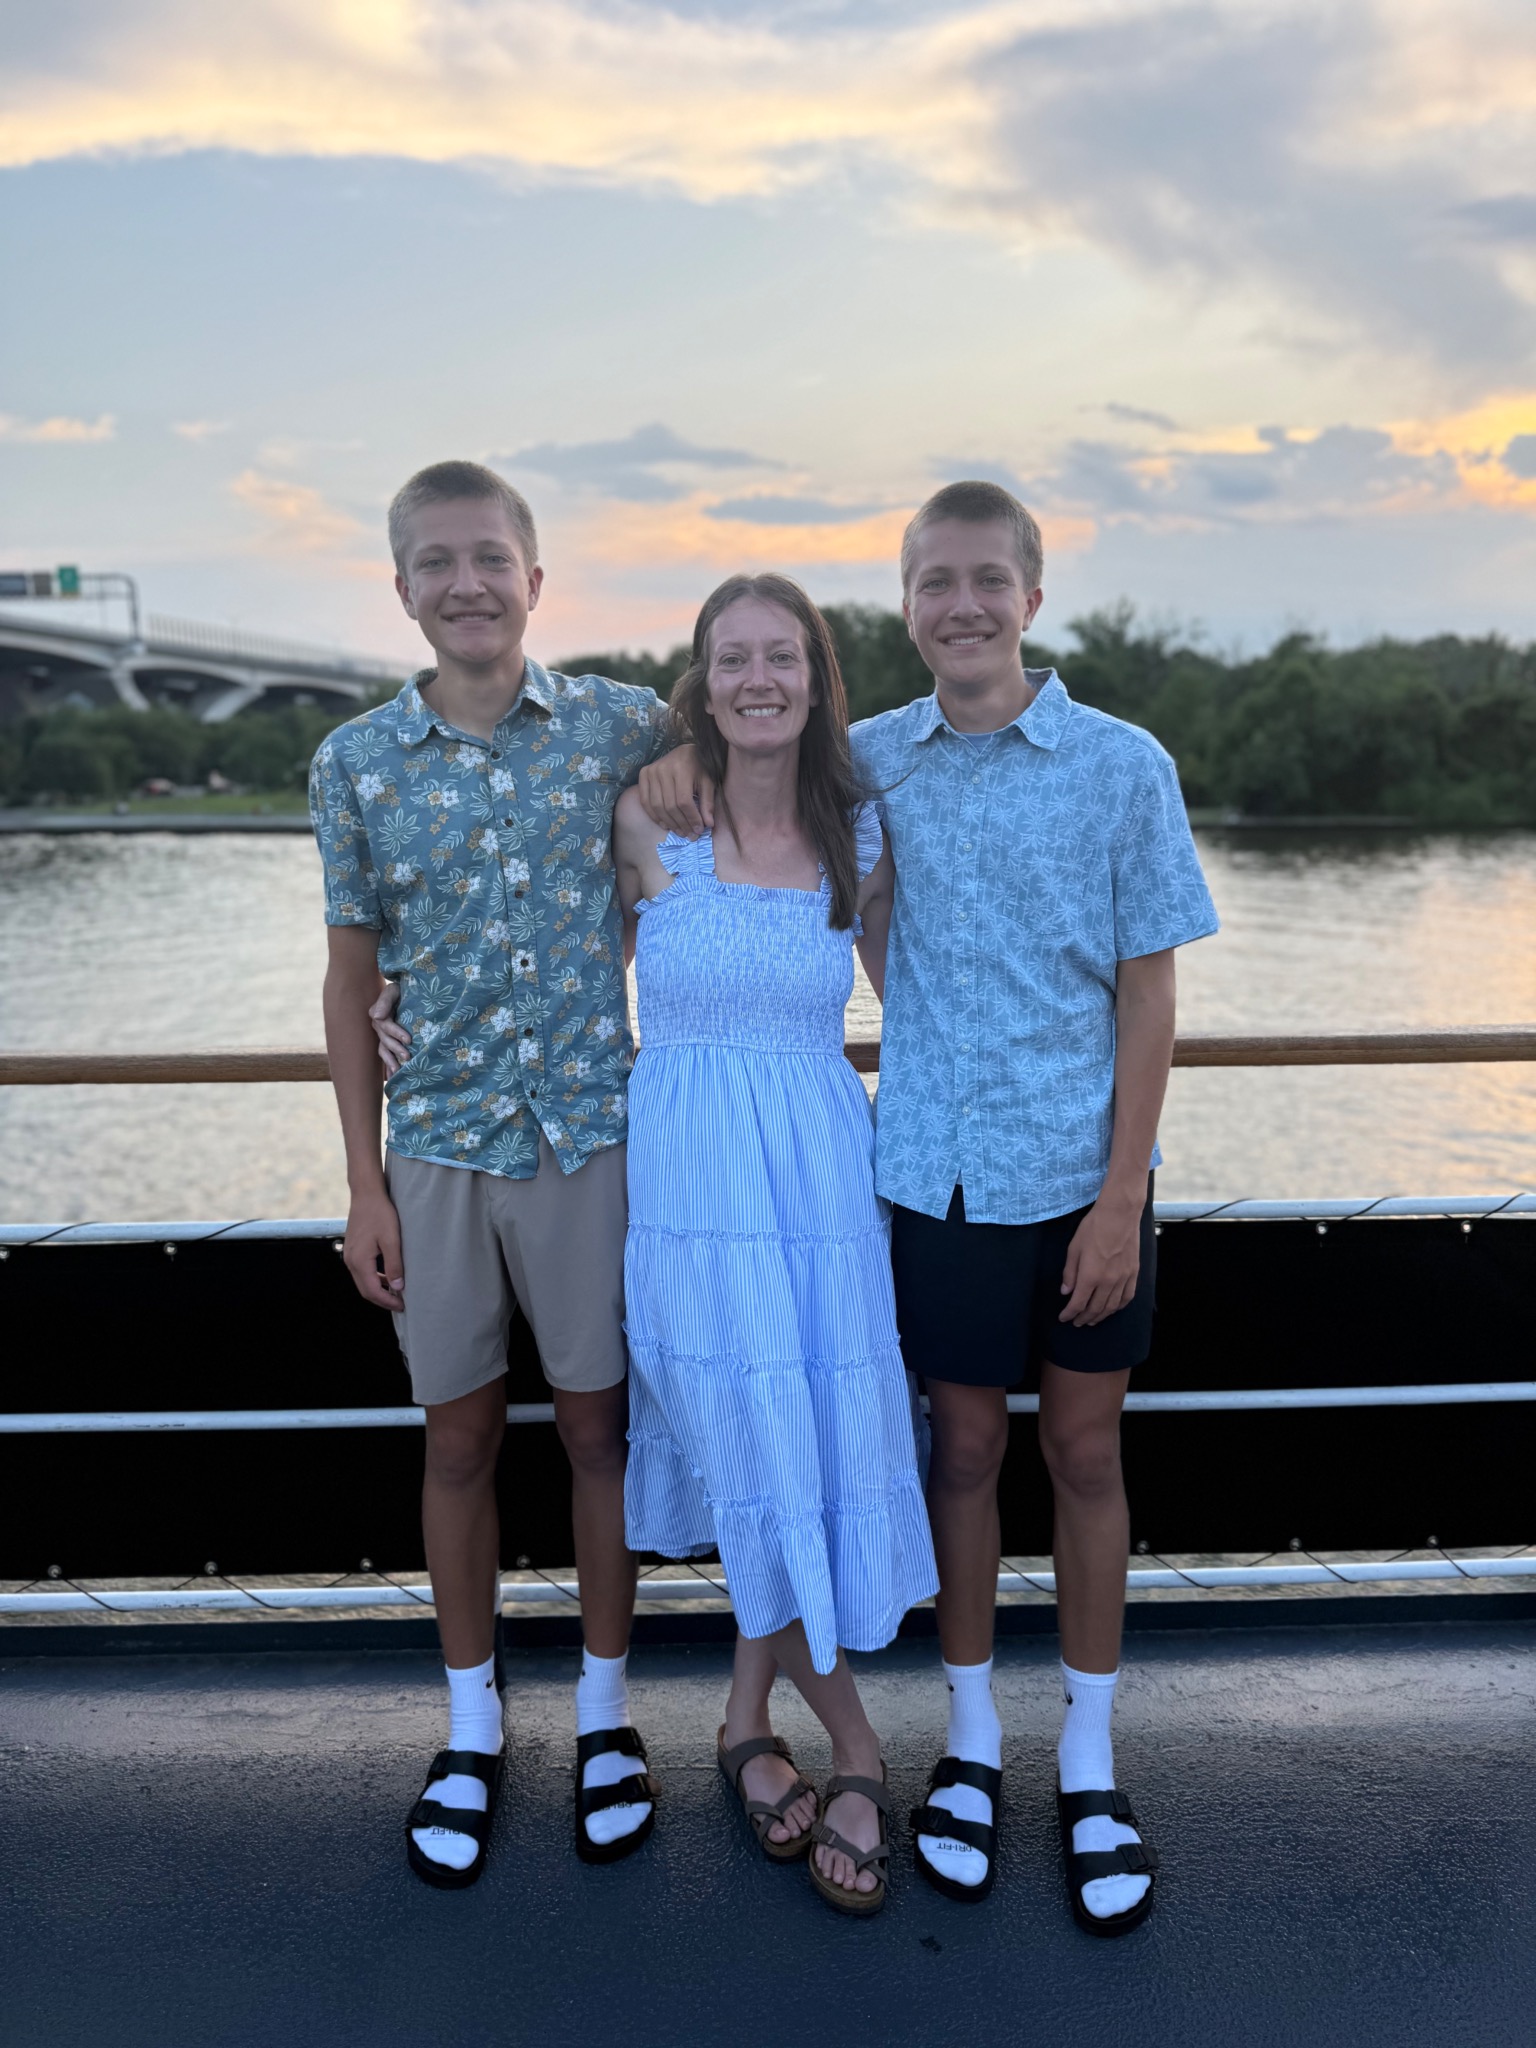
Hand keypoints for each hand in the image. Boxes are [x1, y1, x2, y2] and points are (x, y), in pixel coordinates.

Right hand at [344, 1190, 404, 1310]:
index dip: (388, 1301)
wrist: (366, 1194)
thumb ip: (394, 1264)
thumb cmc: (380, 1214)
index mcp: (359, 1261)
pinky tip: (387, 1277)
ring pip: (363, 1282)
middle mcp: (351, 1261)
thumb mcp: (392, 1239)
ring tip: (396, 1293)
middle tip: (401, 1304)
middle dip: (382, 1300)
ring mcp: (350, 1255)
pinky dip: (374, 1279)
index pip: (373, 1291)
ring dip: (378, 1290)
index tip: (403, 1306)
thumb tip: (397, 1287)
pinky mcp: (353, 1250)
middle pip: (365, 1290)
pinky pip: (362, 1272)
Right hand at [368, 981, 410, 1076]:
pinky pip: (385, 1055)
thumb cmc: (403, 989)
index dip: (396, 1033)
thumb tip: (376, 1017)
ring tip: (398, 1072)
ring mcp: (383, 1035)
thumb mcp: (394, 990)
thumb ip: (385, 1001)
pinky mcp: (389, 1041)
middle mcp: (379, 1026)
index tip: (409, 1040)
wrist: (409, 991)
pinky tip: (391, 1078)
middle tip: (408, 1057)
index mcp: (379, 1013)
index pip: (385, 1026)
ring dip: (390, 1061)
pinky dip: (387, 1066)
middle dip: (396, 1049)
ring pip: (383, 1050)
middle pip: (385, 1040)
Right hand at [637, 744, 713, 835]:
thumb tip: (708, 825)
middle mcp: (663, 769)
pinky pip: (645, 801)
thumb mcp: (708, 782)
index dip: (691, 818)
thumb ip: (707, 803)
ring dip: (669, 823)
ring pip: (657, 806)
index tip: (699, 830)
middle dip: (681, 824)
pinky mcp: (644, 774)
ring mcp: (651, 771)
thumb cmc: (700, 766)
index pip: (684, 801)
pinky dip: (654, 816)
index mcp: (682, 769)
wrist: (685, 751)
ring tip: (680, 832)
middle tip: (690, 835)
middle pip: (670, 806)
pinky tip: (665, 825)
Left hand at [1058, 1192, 1140, 1326]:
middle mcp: (1108, 1282)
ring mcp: (1123, 1278)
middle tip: (1076, 1322)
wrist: (1119, 1214)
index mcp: (1090, 1276)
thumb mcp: (1074, 1248)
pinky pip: (1127, 1297)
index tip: (1063, 1318)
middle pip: (1095, 1308)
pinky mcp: (1133, 1273)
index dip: (1069, 1313)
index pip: (1078, 1303)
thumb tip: (1066, 1291)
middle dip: (1084, 1318)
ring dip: (1101, 1316)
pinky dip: (1118, 1307)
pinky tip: (1112, 1309)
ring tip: (1092, 1320)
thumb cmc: (1093, 1227)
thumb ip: (1070, 1273)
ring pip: (1112, 1306)